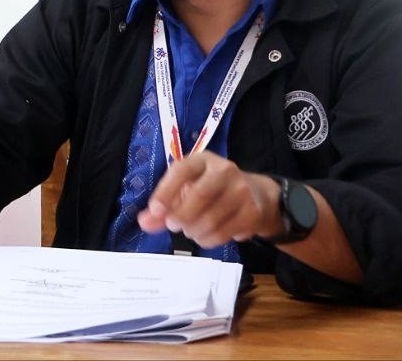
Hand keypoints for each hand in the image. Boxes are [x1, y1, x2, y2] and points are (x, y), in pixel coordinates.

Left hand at [137, 152, 283, 248]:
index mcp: (203, 160)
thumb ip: (163, 207)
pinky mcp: (252, 212)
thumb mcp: (186, 191)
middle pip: (200, 195)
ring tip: (190, 231)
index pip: (182, 170)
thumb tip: (144, 222)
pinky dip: (208, 240)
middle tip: (172, 226)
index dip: (166, 191)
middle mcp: (225, 170)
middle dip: (181, 215)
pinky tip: (206, 236)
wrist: (257, 197)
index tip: (156, 210)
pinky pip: (223, 233)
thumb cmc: (212, 192)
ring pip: (211, 218)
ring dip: (193, 231)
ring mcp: (241, 191)